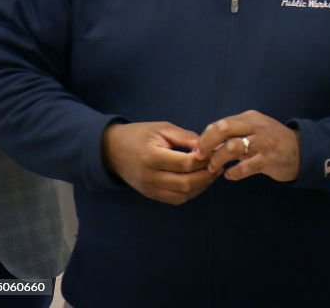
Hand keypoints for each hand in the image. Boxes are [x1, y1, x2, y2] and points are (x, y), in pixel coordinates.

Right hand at [102, 122, 217, 204]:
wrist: (111, 150)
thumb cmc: (138, 135)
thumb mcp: (162, 128)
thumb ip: (185, 137)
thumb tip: (208, 145)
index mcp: (152, 156)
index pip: (185, 164)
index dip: (204, 160)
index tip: (216, 152)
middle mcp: (150, 177)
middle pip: (186, 183)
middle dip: (207, 175)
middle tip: (219, 164)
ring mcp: (149, 189)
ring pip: (183, 194)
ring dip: (202, 186)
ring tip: (212, 173)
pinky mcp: (150, 195)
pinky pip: (176, 200)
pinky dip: (191, 193)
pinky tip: (199, 181)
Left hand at [195, 110, 299, 182]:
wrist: (301, 151)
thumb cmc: (272, 141)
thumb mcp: (254, 131)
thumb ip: (234, 134)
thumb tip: (207, 144)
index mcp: (249, 118)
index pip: (220, 123)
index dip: (205, 137)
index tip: (198, 149)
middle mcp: (256, 127)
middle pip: (223, 129)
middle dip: (207, 144)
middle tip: (200, 157)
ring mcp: (263, 143)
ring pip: (232, 147)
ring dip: (218, 159)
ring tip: (214, 168)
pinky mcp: (269, 159)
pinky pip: (245, 167)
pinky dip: (234, 172)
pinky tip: (230, 175)